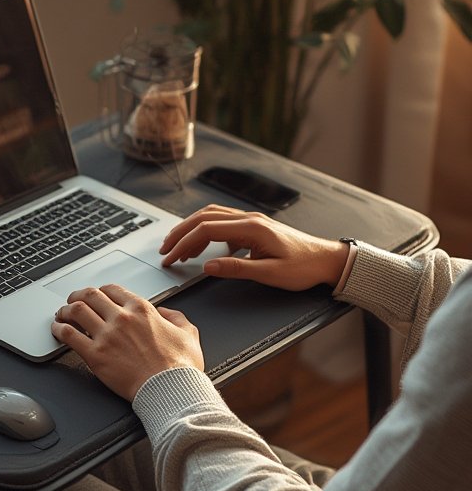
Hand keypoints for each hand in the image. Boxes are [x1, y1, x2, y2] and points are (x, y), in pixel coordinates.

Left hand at [51, 284, 203, 400]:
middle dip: (78, 296)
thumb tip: (165, 312)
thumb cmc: (180, 367)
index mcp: (142, 309)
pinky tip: (57, 329)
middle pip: (90, 295)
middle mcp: (122, 318)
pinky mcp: (95, 356)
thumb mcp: (188, 333)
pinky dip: (59, 329)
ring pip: (76, 310)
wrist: (171, 390)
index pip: (112, 290)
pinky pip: (69, 335)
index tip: (96, 296)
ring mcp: (107, 336)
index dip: (100, 291)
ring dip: (65, 310)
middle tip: (73, 301)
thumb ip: (175, 317)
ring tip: (61, 314)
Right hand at [160, 204, 349, 291]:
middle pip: (204, 218)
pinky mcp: (253, 227)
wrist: (326, 260)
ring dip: (191, 229)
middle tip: (164, 251)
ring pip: (212, 217)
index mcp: (251, 228)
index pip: (207, 230)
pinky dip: (206, 232)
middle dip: (180, 234)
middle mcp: (249, 219)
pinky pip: (223, 223)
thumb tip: (207, 267)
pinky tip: (204, 249)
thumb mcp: (270, 273)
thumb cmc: (303, 267)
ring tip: (177, 247)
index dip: (184, 244)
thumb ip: (236, 269)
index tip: (171, 258)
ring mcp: (251, 221)